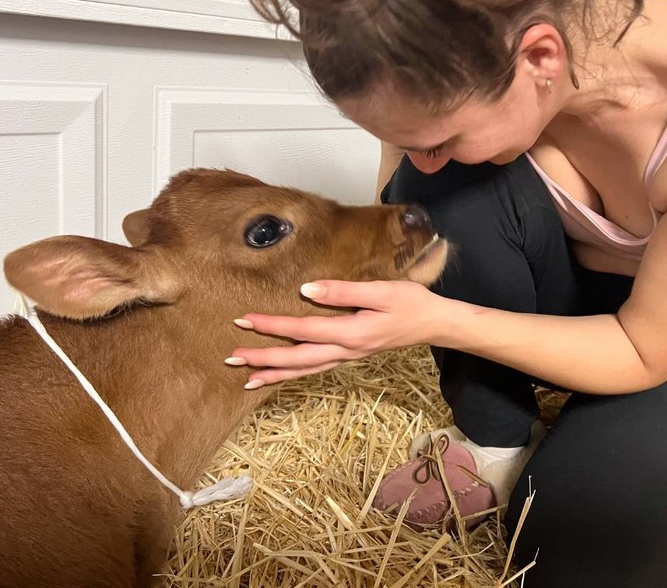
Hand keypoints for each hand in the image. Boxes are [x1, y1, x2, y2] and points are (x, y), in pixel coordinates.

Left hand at [225, 280, 449, 388]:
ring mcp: (347, 357)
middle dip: (263, 358)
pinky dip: (293, 375)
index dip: (273, 325)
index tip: (246, 318)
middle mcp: (345, 351)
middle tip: (232, 355)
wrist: (435, 324)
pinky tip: (279, 376)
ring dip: (274, 374)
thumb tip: (306, 290)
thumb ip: (343, 291)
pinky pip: (314, 369)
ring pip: (304, 371)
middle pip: (296, 359)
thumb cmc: (410, 303)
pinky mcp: (349, 356)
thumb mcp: (381, 290)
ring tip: (246, 376)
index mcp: (351, 333)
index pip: (303, 330)